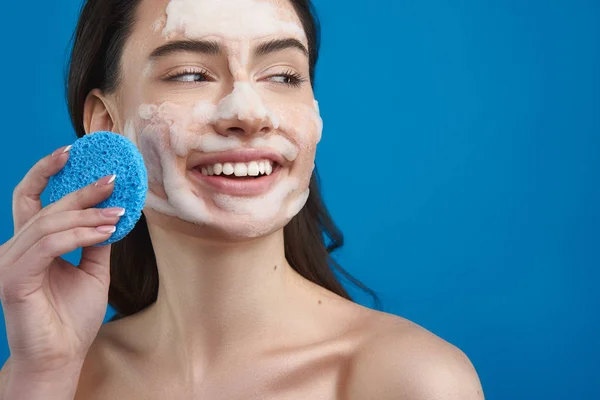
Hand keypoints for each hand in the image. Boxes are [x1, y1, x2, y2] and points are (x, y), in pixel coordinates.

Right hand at [0, 145, 121, 375]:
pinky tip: (106, 230)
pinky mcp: (14, 277)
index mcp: (29, 245)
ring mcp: (10, 262)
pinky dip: (80, 234)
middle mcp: (14, 249)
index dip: (48, 172)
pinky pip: (50, 244)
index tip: (73, 152)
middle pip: (45, 206)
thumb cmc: (72, 318)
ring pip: (49, 222)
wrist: (62, 356)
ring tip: (118, 212)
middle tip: (113, 178)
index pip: (33, 200)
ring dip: (88, 214)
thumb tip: (112, 212)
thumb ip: (95, 241)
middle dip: (81, 189)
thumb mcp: (92, 270)